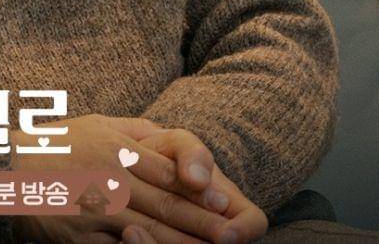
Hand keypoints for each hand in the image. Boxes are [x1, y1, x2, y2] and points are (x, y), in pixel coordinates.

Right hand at [8, 114, 256, 243]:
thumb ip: (133, 133)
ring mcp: (93, 209)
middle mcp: (107, 176)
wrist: (3, 168)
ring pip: (149, 231)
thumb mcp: (95, 125)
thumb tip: (170, 140)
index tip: (224, 202)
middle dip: (203, 222)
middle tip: (233, 235)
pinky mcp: (79, 237)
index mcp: (113, 146)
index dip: (198, 189)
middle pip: (165, 204)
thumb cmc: (56, 145)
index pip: (166, 171)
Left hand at [132, 125, 267, 243]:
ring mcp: (187, 239)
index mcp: (228, 205)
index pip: (252, 223)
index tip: (224, 234)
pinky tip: (126, 235)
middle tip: (164, 232)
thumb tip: (200, 180)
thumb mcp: (178, 145)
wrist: (127, 160)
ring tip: (132, 232)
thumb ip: (193, 155)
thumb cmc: (162, 152)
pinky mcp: (162, 241)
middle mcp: (212, 230)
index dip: (243, 231)